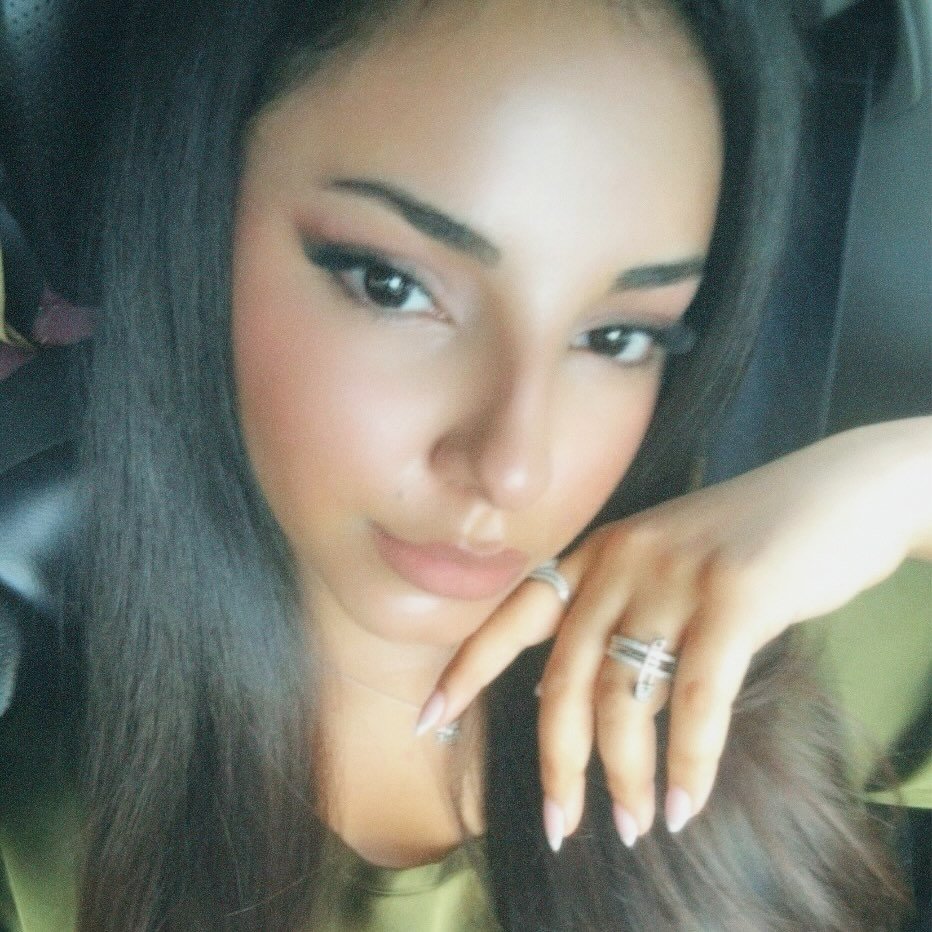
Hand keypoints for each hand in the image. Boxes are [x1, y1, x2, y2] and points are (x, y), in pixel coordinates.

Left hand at [417, 416, 931, 849]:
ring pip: (625, 697)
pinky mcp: (734, 597)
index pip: (516, 613)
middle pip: (565, 677)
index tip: (429, 718)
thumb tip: (570, 702)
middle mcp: (623, 561)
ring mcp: (674, 576)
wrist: (838, 493)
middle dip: (558, 762)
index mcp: (600, 552)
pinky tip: (687, 804)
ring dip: (625, 775)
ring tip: (638, 825)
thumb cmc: (750, 541)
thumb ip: (620, 621)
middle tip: (562, 828)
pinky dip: (689, 762)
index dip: (470, 667)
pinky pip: (697, 699)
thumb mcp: (667, 567)